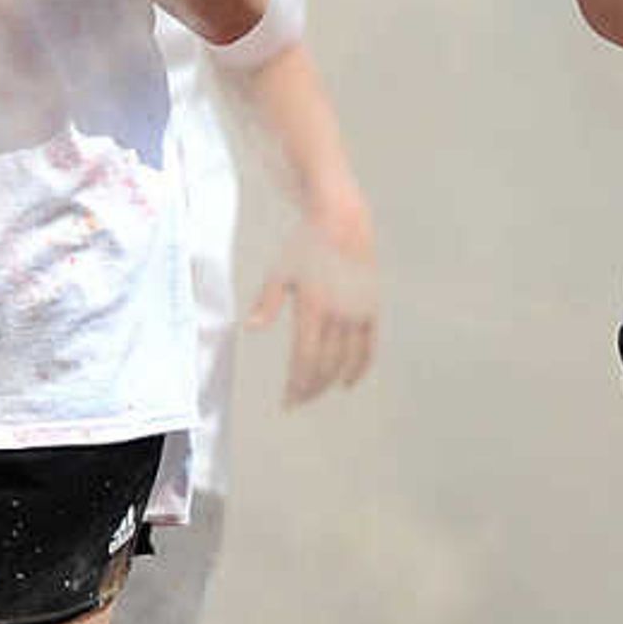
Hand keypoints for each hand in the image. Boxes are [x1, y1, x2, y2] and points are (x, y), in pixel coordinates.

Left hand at [244, 194, 378, 403]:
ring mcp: (358, 313)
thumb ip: (267, 303)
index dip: (297, 385)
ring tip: (315, 393)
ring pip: (346, 361)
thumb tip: (251, 328)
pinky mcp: (371, 309)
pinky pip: (369, 347)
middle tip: (297, 401)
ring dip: (330, 382)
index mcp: (314, 307)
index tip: (287, 401)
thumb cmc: (305, 246)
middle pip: (325, 365)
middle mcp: (339, 314)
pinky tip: (348, 382)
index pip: (305, 359)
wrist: (342, 221)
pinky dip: (360, 368)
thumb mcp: (279, 272)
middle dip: (310, 388)